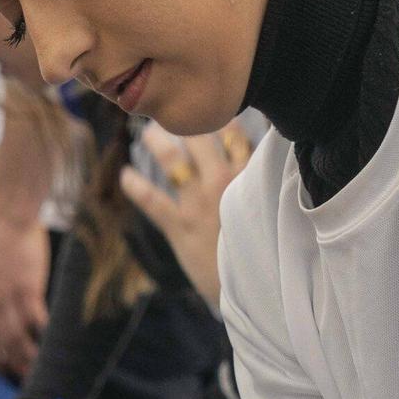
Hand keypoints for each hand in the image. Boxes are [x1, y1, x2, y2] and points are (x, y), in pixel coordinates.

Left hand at [0, 219, 50, 377]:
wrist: (10, 223)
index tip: (1, 369)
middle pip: (3, 340)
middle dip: (13, 361)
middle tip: (26, 376)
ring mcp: (12, 296)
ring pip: (19, 333)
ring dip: (28, 353)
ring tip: (40, 367)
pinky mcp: (29, 288)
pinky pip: (36, 316)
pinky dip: (44, 331)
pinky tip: (52, 342)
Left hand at [118, 122, 250, 309]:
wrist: (257, 290)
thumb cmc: (268, 252)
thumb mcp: (273, 211)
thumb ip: (264, 185)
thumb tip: (264, 164)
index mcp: (250, 178)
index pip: (236, 136)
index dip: (222, 119)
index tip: (209, 108)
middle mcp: (224, 183)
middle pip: (200, 139)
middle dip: (184, 123)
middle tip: (169, 113)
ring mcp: (200, 204)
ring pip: (173, 162)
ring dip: (157, 144)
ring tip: (147, 134)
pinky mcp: (181, 227)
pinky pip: (152, 200)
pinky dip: (135, 186)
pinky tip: (125, 175)